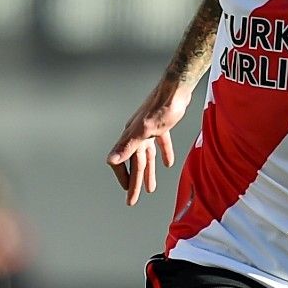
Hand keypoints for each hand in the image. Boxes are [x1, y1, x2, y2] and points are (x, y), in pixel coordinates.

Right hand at [106, 88, 190, 205]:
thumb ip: (128, 146)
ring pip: (147, 156)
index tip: (127, 193)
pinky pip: (160, 143)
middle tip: (133, 200)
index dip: (124, 178)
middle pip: (135, 163)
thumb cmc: (162, 107)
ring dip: (148, 172)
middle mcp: (136, 134)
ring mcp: (148, 129)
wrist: (176, 87)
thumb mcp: (145, 130)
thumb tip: (110, 160)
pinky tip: (168, 163)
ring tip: (151, 188)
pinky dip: (163, 154)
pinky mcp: (161, 124)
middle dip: (135, 182)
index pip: (122, 163)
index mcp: (131, 136)